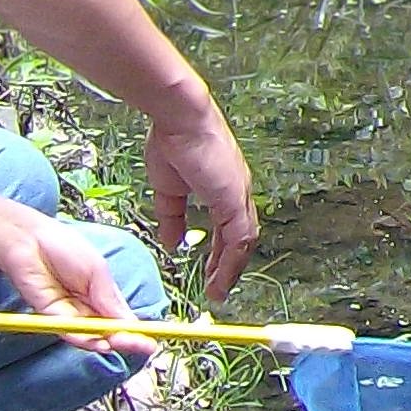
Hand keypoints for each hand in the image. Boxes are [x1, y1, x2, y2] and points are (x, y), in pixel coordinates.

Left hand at [0, 216, 157, 358]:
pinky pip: (70, 332)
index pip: (123, 320)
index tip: (152, 340)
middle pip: (110, 332)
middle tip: (138, 344)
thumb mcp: (98, 271)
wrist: (29, 240)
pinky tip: (99, 341)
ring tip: (119, 341)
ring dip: (106, 342)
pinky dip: (85, 339)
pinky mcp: (51, 318)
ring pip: (91, 336)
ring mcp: (70, 315)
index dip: (137, 332)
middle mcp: (88, 309)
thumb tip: (129, 322)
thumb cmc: (63, 247)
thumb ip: (110, 298)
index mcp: (103, 296)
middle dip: (125, 340)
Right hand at [140, 96, 259, 303]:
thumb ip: (172, 217)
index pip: (230, 228)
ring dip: (230, 270)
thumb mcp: (168, 190)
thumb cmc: (172, 141)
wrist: (178, 119)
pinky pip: (238, 239)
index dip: (222, 252)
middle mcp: (237, 192)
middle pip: (240, 238)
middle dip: (228, 266)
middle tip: (217, 288)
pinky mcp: (234, 199)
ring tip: (217, 291)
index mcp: (224, 188)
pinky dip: (230, 262)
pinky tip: (220, 278)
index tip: (211, 271)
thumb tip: (171, 241)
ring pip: (242, 243)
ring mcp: (239, 195)